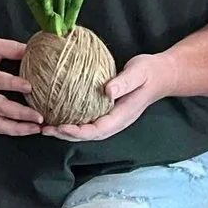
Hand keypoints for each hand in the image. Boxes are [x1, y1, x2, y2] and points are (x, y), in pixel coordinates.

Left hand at [44, 51, 175, 141]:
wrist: (161, 74)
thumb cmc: (150, 72)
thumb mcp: (139, 73)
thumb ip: (124, 82)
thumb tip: (107, 91)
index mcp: (122, 116)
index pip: (97, 130)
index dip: (78, 132)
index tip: (61, 127)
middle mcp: (116, 120)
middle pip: (89, 135)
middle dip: (67, 135)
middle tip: (45, 129)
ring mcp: (112, 117)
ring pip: (87, 130)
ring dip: (67, 131)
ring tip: (47, 126)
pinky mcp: (107, 110)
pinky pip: (88, 119)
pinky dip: (73, 121)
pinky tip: (59, 113)